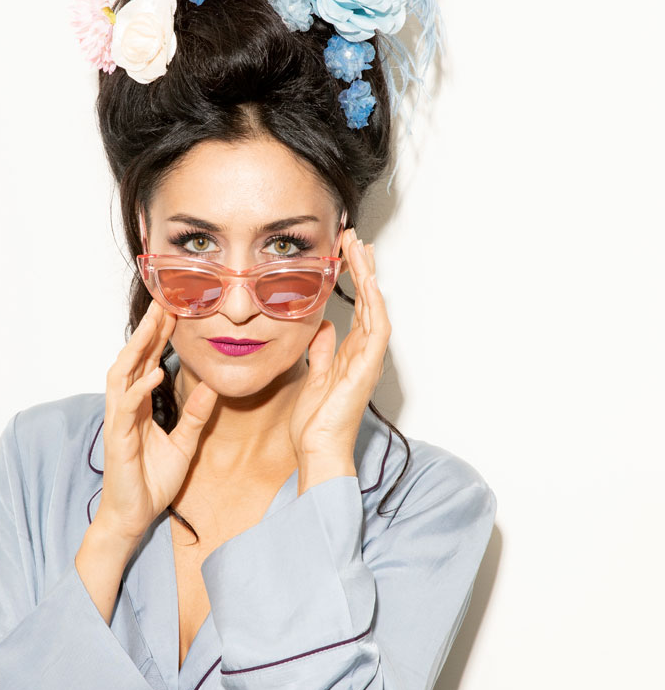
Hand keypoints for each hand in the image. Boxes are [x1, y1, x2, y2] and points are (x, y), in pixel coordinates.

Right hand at [94, 299, 218, 545]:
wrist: (134, 516)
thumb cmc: (152, 481)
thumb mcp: (184, 443)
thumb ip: (195, 415)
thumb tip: (211, 387)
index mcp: (139, 405)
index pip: (148, 362)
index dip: (159, 337)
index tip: (174, 311)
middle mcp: (125, 407)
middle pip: (132, 359)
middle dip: (147, 331)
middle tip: (163, 303)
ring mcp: (118, 421)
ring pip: (121, 375)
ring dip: (136, 349)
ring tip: (153, 326)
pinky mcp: (117, 440)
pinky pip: (126, 408)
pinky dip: (138, 389)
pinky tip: (154, 373)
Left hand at [288, 227, 390, 463]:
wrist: (318, 449)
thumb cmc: (316, 422)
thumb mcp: (313, 375)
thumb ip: (321, 351)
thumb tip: (324, 327)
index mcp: (351, 354)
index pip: (357, 307)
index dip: (354, 279)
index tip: (346, 252)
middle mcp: (363, 354)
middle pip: (368, 301)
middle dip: (363, 269)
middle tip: (355, 239)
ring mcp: (367, 360)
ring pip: (375, 309)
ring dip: (369, 278)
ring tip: (361, 249)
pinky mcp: (366, 369)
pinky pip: (376, 332)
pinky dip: (374, 306)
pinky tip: (369, 284)